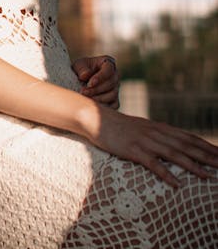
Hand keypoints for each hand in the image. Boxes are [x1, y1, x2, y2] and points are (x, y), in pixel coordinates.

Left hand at [73, 55, 119, 108]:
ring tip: (86, 99)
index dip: (100, 76)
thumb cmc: (80, 70)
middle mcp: (115, 75)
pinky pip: (114, 105)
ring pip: (113, 95)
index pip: (109, 69)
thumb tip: (85, 75)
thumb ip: (82, 68)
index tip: (90, 83)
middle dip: (96, 89)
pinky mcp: (115, 100)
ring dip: (99, 98)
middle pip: (111, 83)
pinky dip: (105, 107)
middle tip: (83, 92)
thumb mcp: (78, 65)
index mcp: (108, 63)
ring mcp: (116, 88)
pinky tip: (93, 106)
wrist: (80, 81)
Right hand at [89, 105, 217, 187]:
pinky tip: (177, 183)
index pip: (188, 137)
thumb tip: (173, 143)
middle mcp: (155, 133)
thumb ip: (157, 135)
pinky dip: (166, 174)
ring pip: (173, 154)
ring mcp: (144, 141)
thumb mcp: (141, 128)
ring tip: (208, 176)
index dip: (206, 146)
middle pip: (186, 145)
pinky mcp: (132, 150)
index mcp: (159, 128)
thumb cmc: (118, 125)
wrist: (95, 118)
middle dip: (206, 156)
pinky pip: (152, 163)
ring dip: (193, 165)